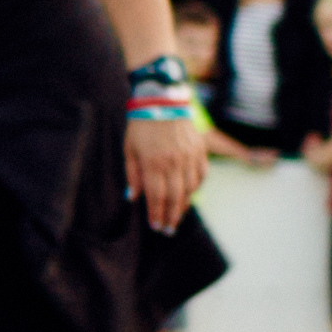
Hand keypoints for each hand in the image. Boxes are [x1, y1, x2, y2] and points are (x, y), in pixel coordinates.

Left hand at [124, 108, 201, 228]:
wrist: (162, 100)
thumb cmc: (141, 126)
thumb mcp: (129, 149)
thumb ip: (132, 174)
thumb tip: (132, 197)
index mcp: (153, 163)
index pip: (157, 197)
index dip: (157, 214)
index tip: (156, 227)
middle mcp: (174, 162)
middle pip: (176, 197)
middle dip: (172, 216)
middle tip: (169, 230)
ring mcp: (189, 156)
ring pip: (191, 189)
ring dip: (184, 205)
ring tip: (178, 216)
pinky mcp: (199, 150)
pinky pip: (201, 175)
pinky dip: (196, 188)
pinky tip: (189, 194)